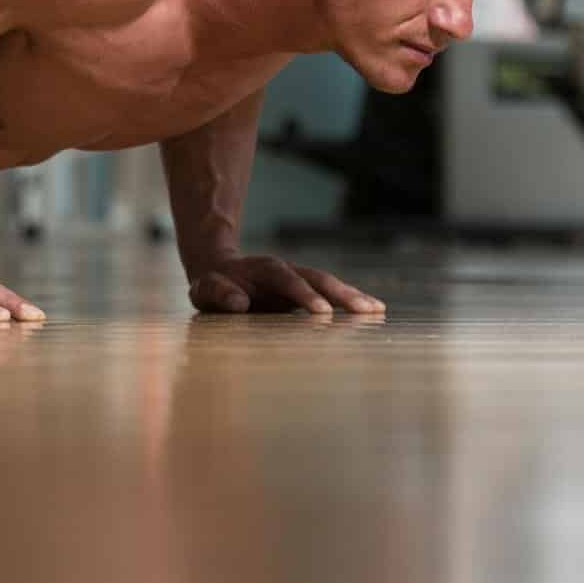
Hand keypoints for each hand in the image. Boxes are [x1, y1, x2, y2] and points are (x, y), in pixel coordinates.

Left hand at [187, 254, 384, 314]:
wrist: (220, 272)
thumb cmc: (212, 287)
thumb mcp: (205, 290)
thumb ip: (218, 294)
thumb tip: (240, 303)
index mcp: (263, 270)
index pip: (286, 279)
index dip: (304, 294)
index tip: (322, 312)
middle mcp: (287, 271)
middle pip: (317, 278)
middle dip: (341, 294)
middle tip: (365, 310)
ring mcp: (299, 281)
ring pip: (329, 285)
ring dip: (353, 297)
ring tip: (378, 310)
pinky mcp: (306, 293)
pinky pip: (331, 296)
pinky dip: (351, 302)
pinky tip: (374, 312)